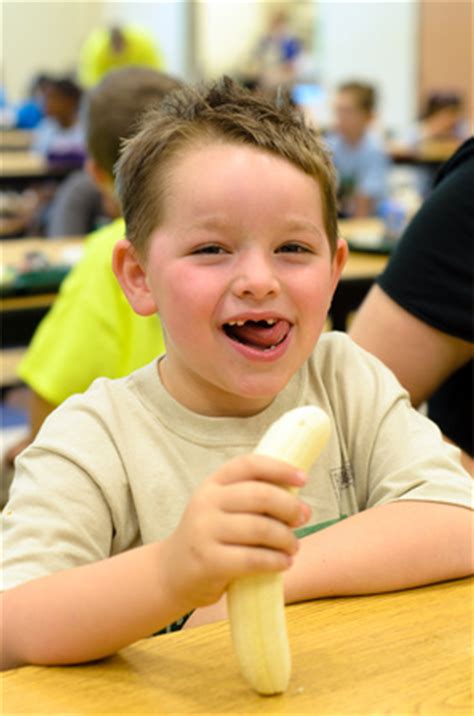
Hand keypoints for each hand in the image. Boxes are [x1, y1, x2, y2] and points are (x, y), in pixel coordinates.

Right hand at [160, 454, 310, 611]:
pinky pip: (253, 559)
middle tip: (304, 518)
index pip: (249, 464)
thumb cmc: (210, 537)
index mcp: (213, 484)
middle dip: (290, 506)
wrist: (172, 572)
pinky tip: (284, 563)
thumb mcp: (221, 508)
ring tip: (294, 546)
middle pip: (260, 495)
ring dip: (286, 538)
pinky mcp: (209, 562)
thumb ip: (250, 498)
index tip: (303, 478)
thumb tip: (298, 501)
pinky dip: (275, 560)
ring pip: (260, 528)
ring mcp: (205, 531)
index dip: (279, 468)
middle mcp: (206, 502)